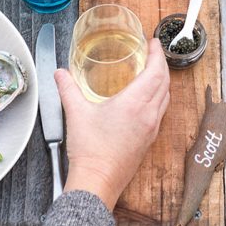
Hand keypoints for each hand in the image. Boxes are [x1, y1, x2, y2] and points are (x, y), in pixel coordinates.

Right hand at [56, 38, 169, 209]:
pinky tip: (148, 96)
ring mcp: (151, 127)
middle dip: (161, 63)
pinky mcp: (149, 139)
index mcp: (135, 103)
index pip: (156, 71)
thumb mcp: (76, 114)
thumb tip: (60, 73)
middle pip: (165, 82)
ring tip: (152, 70)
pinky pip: (161, 111)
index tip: (154, 42)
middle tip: (153, 52)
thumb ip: (68, 89)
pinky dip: (159, 96)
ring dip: (163, 80)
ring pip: (165, 96)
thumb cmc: (90, 151)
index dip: (157, 54)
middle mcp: (148, 114)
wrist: (97, 183)